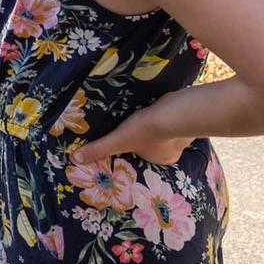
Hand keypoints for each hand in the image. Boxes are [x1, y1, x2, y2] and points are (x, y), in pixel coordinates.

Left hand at [70, 104, 190, 167]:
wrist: (176, 113)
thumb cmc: (146, 131)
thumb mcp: (117, 140)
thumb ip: (98, 149)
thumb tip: (75, 159)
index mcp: (160, 160)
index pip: (146, 153)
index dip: (139, 145)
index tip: (133, 135)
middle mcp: (174, 151)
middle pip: (159, 142)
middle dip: (151, 134)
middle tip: (139, 122)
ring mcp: (184, 134)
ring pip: (169, 129)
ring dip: (161, 122)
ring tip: (149, 111)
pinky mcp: (188, 116)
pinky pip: (176, 115)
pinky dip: (170, 111)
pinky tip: (163, 103)